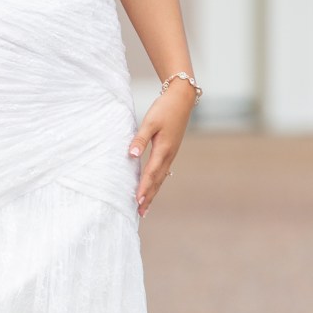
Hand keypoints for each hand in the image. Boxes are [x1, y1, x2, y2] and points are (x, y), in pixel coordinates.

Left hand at [129, 81, 195, 216]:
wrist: (181, 99)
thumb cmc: (164, 109)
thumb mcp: (150, 121)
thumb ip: (140, 139)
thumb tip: (131, 155)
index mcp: (164, 149)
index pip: (151, 173)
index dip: (143, 188)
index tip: (136, 201)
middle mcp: (169, 155)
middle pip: (157, 181)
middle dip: (148, 196)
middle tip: (140, 213)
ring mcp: (171, 154)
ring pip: (161, 178)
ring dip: (153, 192)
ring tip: (145, 206)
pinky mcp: (170, 150)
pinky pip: (163, 171)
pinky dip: (156, 182)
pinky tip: (153, 187)